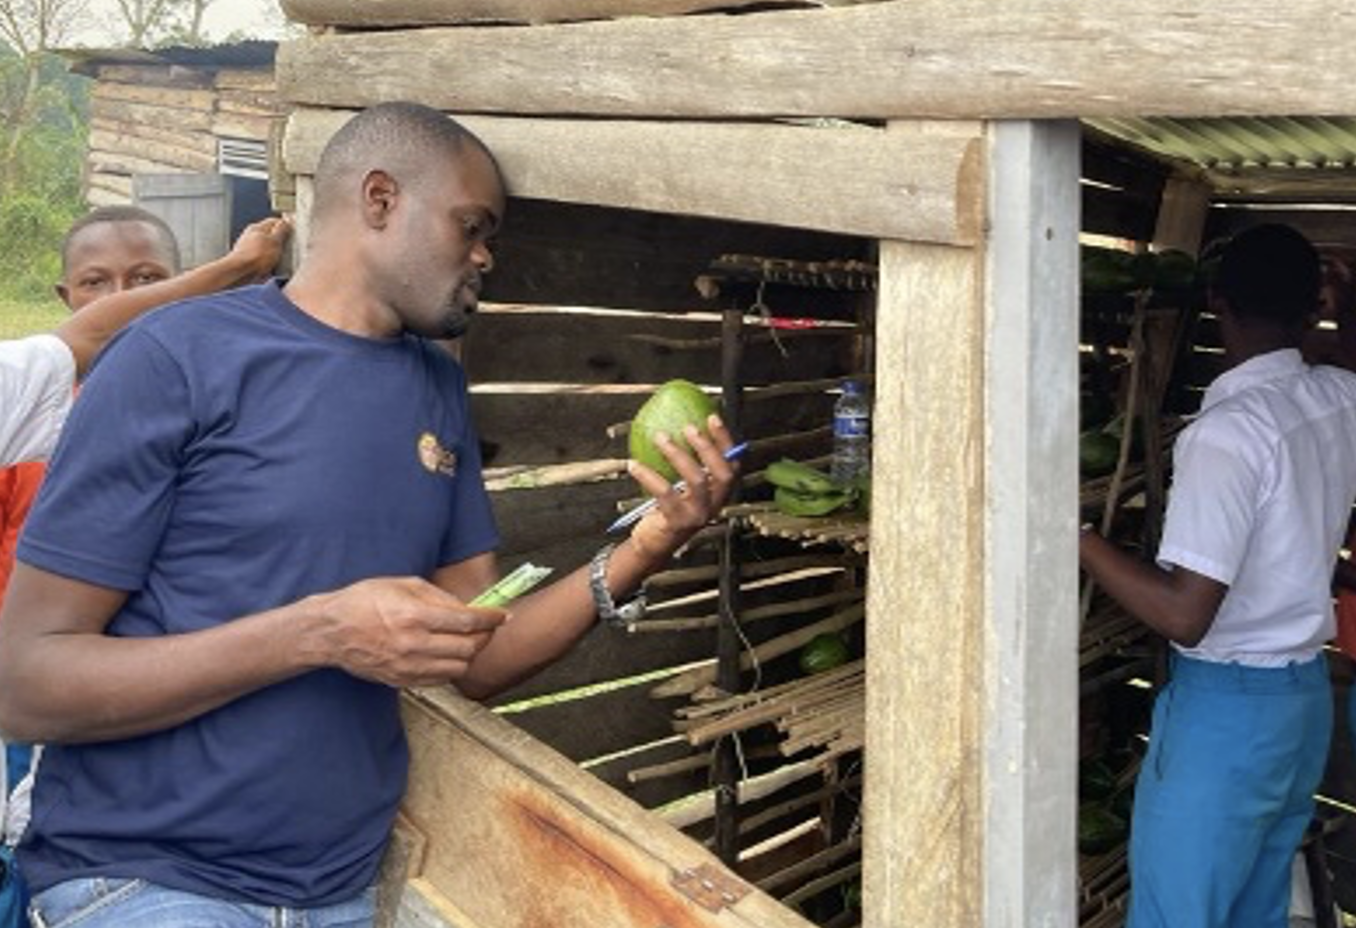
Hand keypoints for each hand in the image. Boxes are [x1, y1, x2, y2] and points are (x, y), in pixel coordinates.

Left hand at [228, 216, 292, 282]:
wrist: (240, 273)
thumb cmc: (255, 257)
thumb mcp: (275, 241)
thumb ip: (281, 230)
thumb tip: (286, 222)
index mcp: (257, 227)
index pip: (274, 221)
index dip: (285, 226)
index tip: (293, 233)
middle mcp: (251, 236)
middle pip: (271, 236)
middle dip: (281, 243)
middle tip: (288, 249)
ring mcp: (249, 248)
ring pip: (267, 249)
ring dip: (275, 255)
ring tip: (280, 261)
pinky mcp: (249, 261)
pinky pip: (263, 261)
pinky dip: (269, 264)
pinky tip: (272, 269)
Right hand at [311, 576, 506, 686]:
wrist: (331, 632)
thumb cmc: (364, 601)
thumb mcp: (402, 585)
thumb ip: (438, 596)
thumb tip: (466, 607)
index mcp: (414, 616)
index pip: (467, 622)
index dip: (491, 618)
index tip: (502, 615)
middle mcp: (413, 644)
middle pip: (468, 648)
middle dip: (484, 636)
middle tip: (487, 628)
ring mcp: (408, 666)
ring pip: (458, 668)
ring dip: (469, 654)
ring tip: (467, 641)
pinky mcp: (402, 681)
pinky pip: (440, 680)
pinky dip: (451, 668)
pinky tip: (448, 654)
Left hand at [627, 414, 738, 559]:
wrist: (654, 544)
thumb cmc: (669, 510)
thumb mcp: (683, 488)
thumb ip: (687, 465)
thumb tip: (674, 429)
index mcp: (718, 492)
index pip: (731, 464)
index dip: (725, 441)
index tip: (712, 418)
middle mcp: (714, 504)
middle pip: (722, 473)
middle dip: (707, 447)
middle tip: (688, 428)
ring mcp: (698, 514)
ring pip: (697, 480)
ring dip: (677, 455)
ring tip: (660, 438)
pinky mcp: (679, 522)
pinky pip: (665, 493)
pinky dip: (649, 475)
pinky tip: (634, 464)